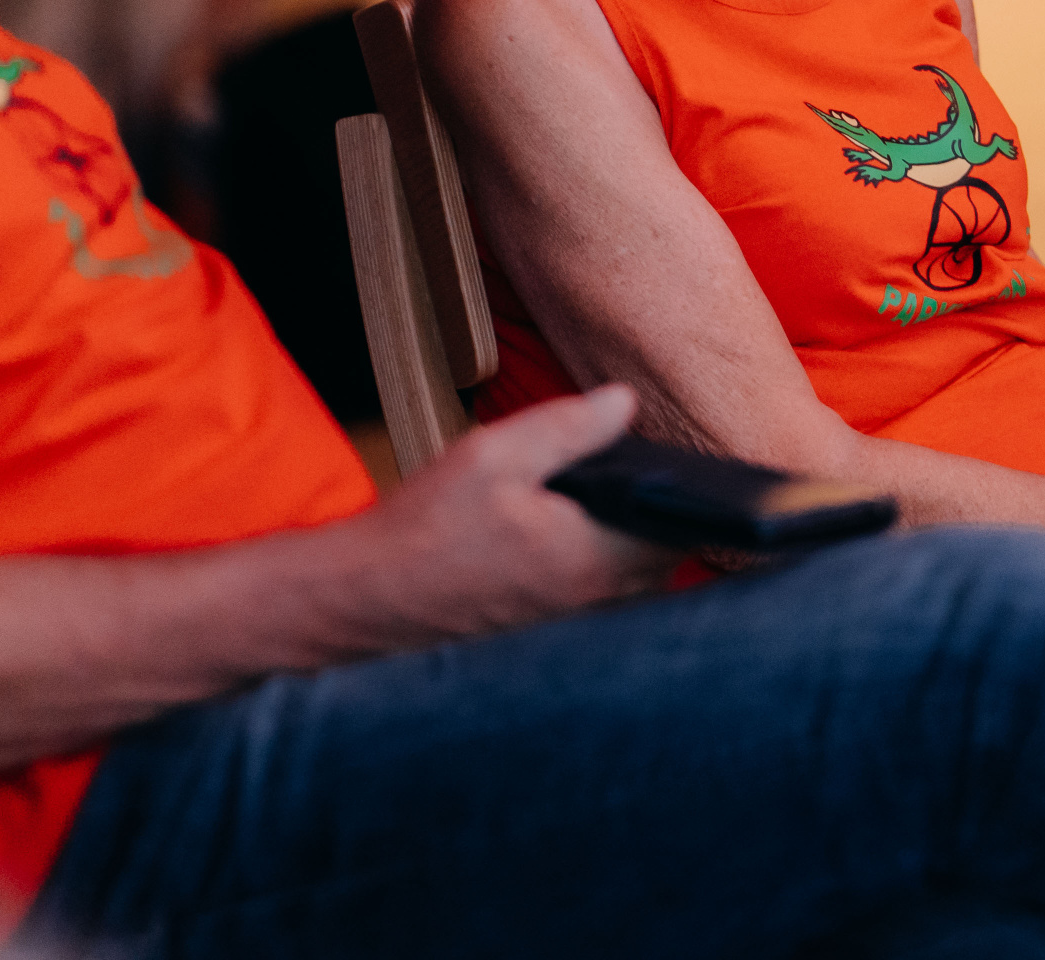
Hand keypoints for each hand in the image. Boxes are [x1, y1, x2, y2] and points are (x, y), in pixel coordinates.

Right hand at [353, 385, 679, 640]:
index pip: (679, 533)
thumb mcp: (493, 454)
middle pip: (660, 561)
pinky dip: (591, 579)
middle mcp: (593, 605)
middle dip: (652, 522)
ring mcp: (571, 632)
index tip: (664, 473)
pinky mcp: (546, 643)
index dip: (681, 498)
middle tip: (619, 486)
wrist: (362, 600)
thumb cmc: (423, 530)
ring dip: (624, 553)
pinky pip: (596, 609)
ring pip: (630, 588)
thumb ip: (568, 427)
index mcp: (592, 559)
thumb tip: (626, 402)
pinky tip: (553, 553)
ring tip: (586, 515)